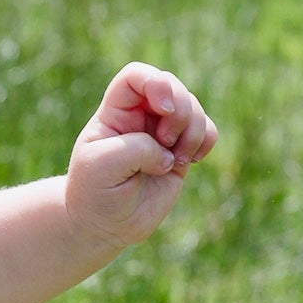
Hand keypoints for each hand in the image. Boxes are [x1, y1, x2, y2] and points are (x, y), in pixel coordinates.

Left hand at [66, 64, 217, 251]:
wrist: (104, 226)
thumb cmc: (94, 192)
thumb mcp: (102, 166)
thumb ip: (137, 149)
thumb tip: (168, 155)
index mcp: (115, 112)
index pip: (136, 76)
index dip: (156, 84)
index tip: (164, 109)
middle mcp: (140, 116)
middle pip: (172, 86)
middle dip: (180, 111)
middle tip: (167, 142)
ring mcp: (162, 132)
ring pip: (193, 109)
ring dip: (193, 132)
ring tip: (176, 161)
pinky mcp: (180, 152)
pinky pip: (207, 131)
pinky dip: (206, 141)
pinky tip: (189, 161)